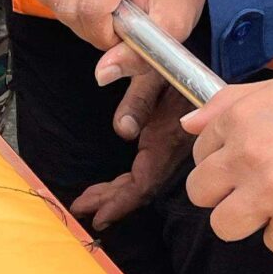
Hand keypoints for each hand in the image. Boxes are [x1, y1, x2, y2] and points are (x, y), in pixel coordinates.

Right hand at [34, 0, 206, 86]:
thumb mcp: (173, 25)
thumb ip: (140, 54)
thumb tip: (102, 74)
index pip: (91, 10)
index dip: (104, 36)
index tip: (124, 36)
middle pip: (69, 8)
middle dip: (92, 30)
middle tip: (118, 26)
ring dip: (75, 17)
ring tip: (104, 12)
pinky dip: (58, 1)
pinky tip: (83, 0)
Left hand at [68, 68, 192, 234]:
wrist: (192, 57)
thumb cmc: (172, 60)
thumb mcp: (154, 72)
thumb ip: (138, 98)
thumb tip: (122, 130)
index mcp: (169, 137)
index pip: (145, 183)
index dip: (122, 202)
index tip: (99, 216)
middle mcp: (170, 149)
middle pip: (141, 188)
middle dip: (111, 202)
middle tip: (81, 210)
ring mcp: (168, 147)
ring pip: (142, 182)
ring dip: (115, 194)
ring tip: (87, 203)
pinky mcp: (165, 142)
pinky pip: (144, 170)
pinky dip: (125, 183)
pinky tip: (110, 187)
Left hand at [183, 77, 272, 255]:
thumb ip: (227, 103)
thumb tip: (188, 124)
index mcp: (240, 120)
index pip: (199, 152)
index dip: (221, 160)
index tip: (242, 163)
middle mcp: (247, 156)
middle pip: (200, 193)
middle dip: (223, 194)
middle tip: (252, 188)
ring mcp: (269, 192)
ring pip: (225, 225)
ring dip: (249, 220)